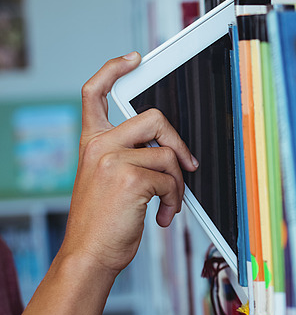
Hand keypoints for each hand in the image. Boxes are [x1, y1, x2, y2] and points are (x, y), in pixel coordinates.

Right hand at [61, 52, 197, 276]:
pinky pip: (171, 180)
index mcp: (92, 143)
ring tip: (168, 204)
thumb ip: (127, 157)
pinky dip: (175, 200)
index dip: (113, 69)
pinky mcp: (130, 177)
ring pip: (168, 154)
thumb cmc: (102, 223)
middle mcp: (99, 146)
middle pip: (154, 118)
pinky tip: (163, 216)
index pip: (95, 93)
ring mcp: (113, 160)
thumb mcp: (107, 181)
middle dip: (178, 142)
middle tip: (188, 166)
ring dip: (178, 183)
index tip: (133, 59)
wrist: (88, 255)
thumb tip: (168, 150)